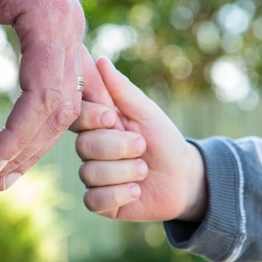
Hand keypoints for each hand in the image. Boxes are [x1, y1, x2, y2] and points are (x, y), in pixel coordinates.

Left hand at [0, 0, 104, 188]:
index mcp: (50, 21)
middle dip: (24, 151)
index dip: (15, 141)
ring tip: (3, 173)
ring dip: (36, 142)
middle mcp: (72, 32)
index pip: (43, 99)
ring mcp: (71, 34)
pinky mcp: (62, 37)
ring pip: (67, 104)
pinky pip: (65, 87)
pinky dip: (46, 120)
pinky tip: (26, 140)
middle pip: (61, 111)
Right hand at [73, 57, 207, 221]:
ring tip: (143, 170)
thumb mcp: (146, 112)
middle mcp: (90, 150)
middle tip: (141, 146)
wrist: (184, 178)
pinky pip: (93, 200)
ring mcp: (93, 177)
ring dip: (123, 172)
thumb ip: (122, 89)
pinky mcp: (100, 202)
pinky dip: (118, 195)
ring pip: (89, 174)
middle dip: (118, 147)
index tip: (111, 117)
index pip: (77, 117)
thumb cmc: (164, 140)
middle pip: (83, 146)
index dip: (91, 118)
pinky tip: (135, 191)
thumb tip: (99, 59)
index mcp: (97, 125)